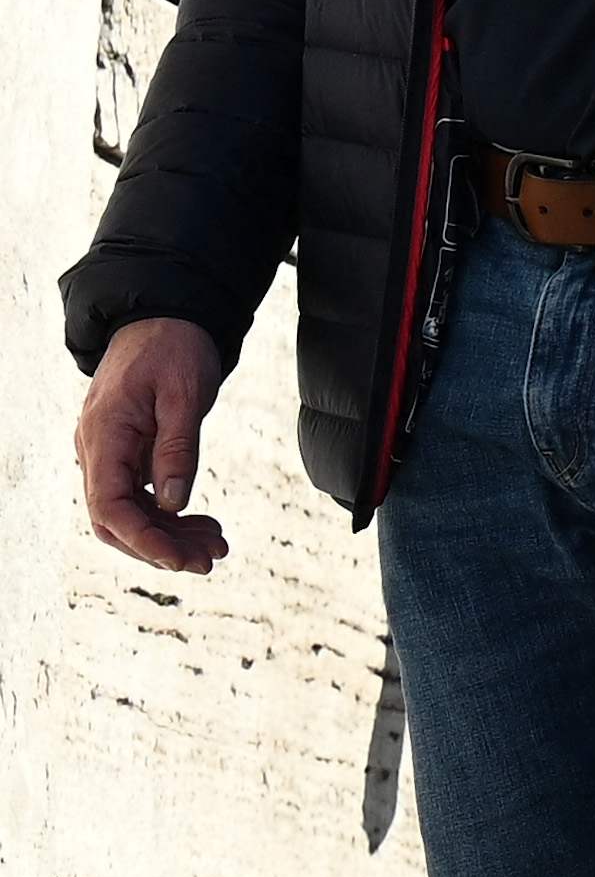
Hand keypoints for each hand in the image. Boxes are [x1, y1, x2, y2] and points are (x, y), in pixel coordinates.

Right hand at [77, 317, 229, 573]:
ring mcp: (108, 453)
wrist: (164, 316)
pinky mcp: (125, 452)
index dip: (145, 541)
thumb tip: (173, 502)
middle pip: (116, 521)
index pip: (111, 508)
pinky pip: (140, 496)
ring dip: (169, 535)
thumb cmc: (173, 347)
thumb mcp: (184, 394)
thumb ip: (176, 448)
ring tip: (215, 545)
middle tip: (210, 559)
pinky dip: (169, 514)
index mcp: (103, 437)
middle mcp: (97, 450)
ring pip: (130, 513)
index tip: (182, 561)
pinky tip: (202, 524)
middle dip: (161, 547)